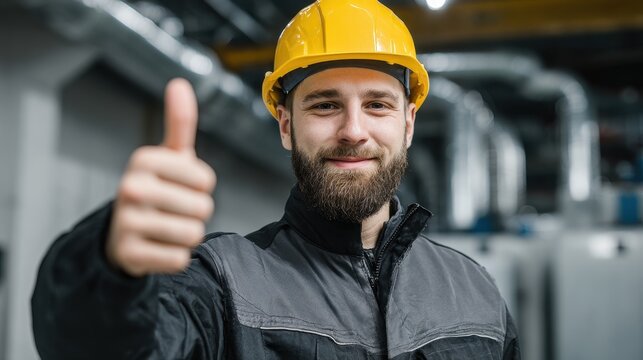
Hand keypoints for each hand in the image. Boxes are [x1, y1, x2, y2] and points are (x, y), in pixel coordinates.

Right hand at [106, 78, 215, 276]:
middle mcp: (130, 187)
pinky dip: (175, 257)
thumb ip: (179, 123)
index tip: (179, 187)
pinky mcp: (128, 254)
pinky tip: (157, 247)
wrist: (122, 234)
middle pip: (203, 208)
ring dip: (187, 236)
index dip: (201, 188)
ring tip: (166, 228)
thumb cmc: (157, 189)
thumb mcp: (168, 157)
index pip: (206, 180)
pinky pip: (179, 259)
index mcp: (144, 159)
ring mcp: (126, 221)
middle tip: (171, 211)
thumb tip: (180, 83)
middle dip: (195, 214)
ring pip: (193, 234)